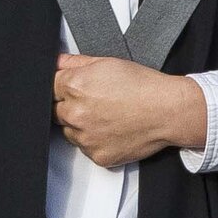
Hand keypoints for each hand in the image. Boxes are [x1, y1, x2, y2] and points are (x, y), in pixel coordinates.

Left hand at [51, 55, 207, 170]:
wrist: (169, 110)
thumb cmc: (143, 85)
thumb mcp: (107, 62)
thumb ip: (74, 62)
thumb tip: (55, 62)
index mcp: (74, 87)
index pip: (48, 87)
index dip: (62, 87)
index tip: (74, 89)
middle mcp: (76, 114)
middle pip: (56, 111)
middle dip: (69, 106)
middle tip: (95, 103)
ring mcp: (86, 137)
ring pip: (70, 132)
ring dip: (80, 126)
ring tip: (106, 116)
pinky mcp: (97, 155)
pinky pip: (85, 148)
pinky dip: (94, 141)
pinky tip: (111, 130)